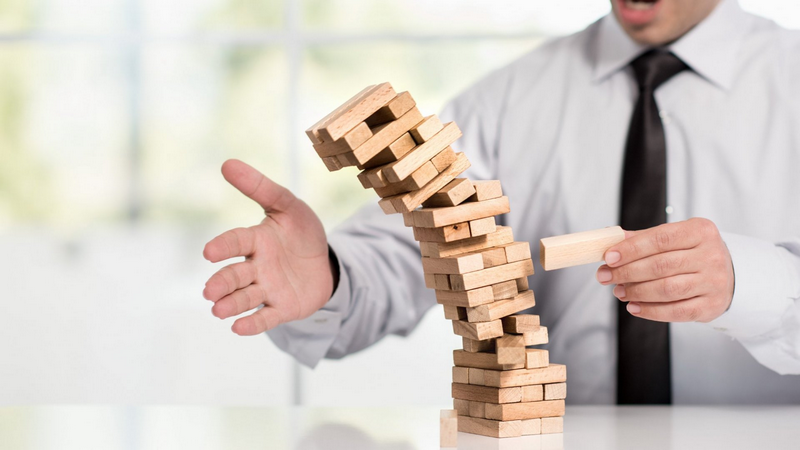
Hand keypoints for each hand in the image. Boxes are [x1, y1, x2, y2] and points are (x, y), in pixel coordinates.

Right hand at [202, 159, 333, 334]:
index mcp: (256, 240)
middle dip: (222, 283)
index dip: (223, 247)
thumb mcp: (288, 206)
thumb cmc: (300, 231)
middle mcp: (256, 266)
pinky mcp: (282, 308)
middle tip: (210, 292)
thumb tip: (227, 163)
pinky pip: (265, 317)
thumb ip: (261, 188)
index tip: (209, 252)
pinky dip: (252, 323)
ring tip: (218, 310)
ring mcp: (267, 288)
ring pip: (245, 298)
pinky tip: (239, 328)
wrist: (324, 262)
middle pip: (235, 275)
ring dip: (231, 305)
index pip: (236, 242)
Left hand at [595, 218, 734, 322]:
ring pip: (667, 289)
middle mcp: (711, 255)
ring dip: (637, 292)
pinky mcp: (711, 305)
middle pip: (661, 265)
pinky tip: (634, 307)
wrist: (727, 275)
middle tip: (605, 276)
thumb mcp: (674, 238)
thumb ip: (643, 238)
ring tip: (618, 291)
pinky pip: (676, 311)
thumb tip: (608, 237)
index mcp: (701, 231)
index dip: (632, 249)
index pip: (661, 238)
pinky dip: (651, 311)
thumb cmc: (692, 253)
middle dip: (627, 272)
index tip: (609, 257)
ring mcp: (714, 282)